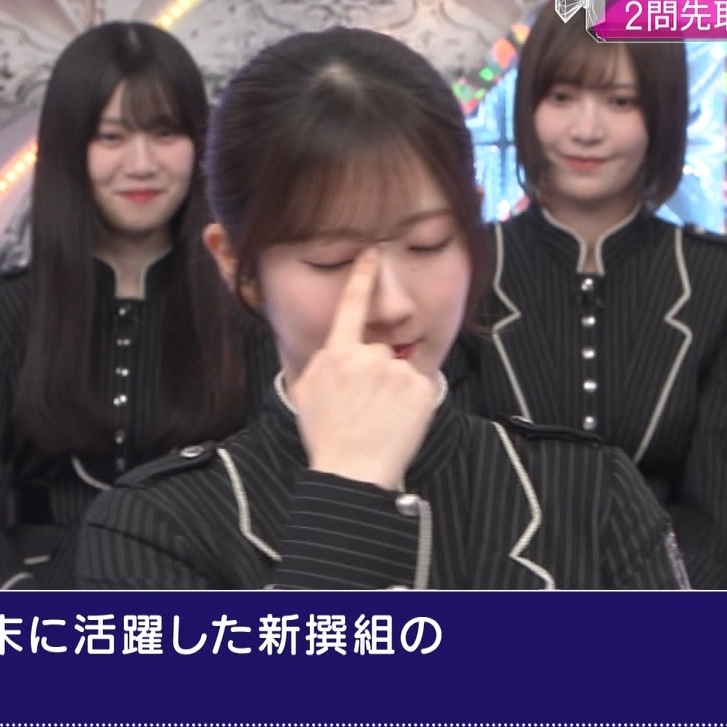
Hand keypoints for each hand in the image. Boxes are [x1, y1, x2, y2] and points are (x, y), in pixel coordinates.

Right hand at [292, 248, 438, 490]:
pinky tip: (398, 421)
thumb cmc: (327, 436)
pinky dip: (413, 401)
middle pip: (378, 350)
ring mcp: (396, 372)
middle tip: (365, 406)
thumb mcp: (306, 391)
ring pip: (399, 370)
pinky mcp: (420, 389)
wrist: (353, 472)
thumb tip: (336, 346)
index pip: (351, 306)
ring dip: (395, 388)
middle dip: (376, 371)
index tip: (372, 253)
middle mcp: (368, 356)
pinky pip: (419, 386)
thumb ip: (322, 360)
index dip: (363, 277)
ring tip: (381, 417)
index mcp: (338, 354)